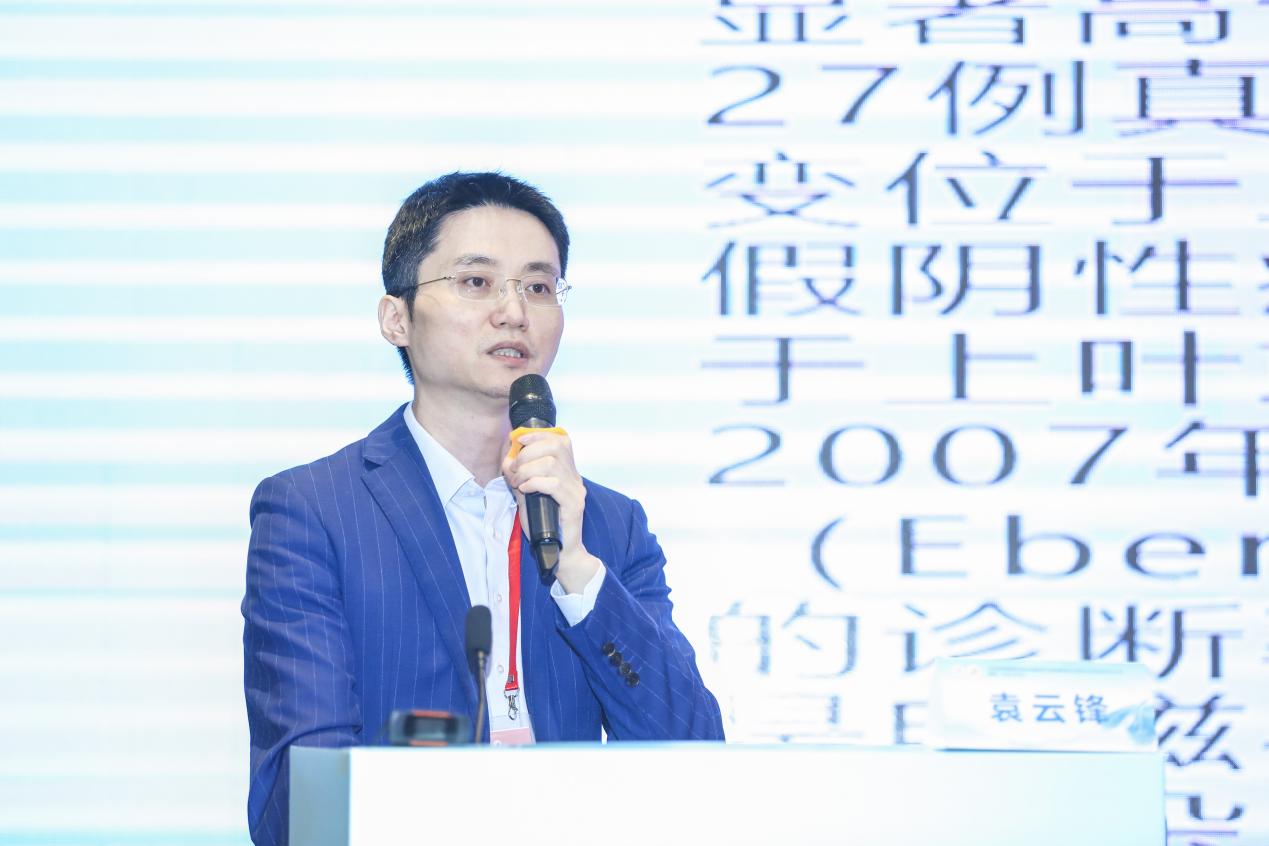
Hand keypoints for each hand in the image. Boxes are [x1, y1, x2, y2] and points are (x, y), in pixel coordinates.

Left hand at [501, 429, 600, 592]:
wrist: (559, 553)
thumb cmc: (542, 524)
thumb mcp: (527, 495)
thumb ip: (520, 477)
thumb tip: (507, 460)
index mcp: (567, 472)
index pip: (560, 440)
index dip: (538, 435)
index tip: (518, 439)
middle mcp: (575, 478)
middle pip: (555, 447)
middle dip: (528, 454)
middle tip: (515, 471)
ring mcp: (576, 491)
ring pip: (551, 464)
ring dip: (527, 470)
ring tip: (518, 483)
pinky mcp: (574, 505)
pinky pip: (554, 484)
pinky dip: (534, 483)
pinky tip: (525, 490)